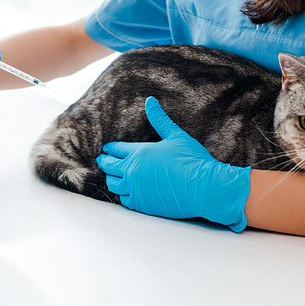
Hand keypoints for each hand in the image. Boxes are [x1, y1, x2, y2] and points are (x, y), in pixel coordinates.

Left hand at [96, 97, 250, 231]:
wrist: (202, 187)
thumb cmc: (191, 160)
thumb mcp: (176, 135)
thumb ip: (160, 119)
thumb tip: (150, 100)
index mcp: (140, 152)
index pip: (117, 149)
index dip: (111, 148)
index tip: (106, 148)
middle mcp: (133, 171)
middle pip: (110, 167)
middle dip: (105, 162)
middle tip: (102, 160)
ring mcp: (136, 189)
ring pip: (114, 185)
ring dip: (111, 179)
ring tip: (112, 176)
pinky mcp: (143, 205)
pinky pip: (125, 200)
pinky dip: (123, 195)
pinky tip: (125, 192)